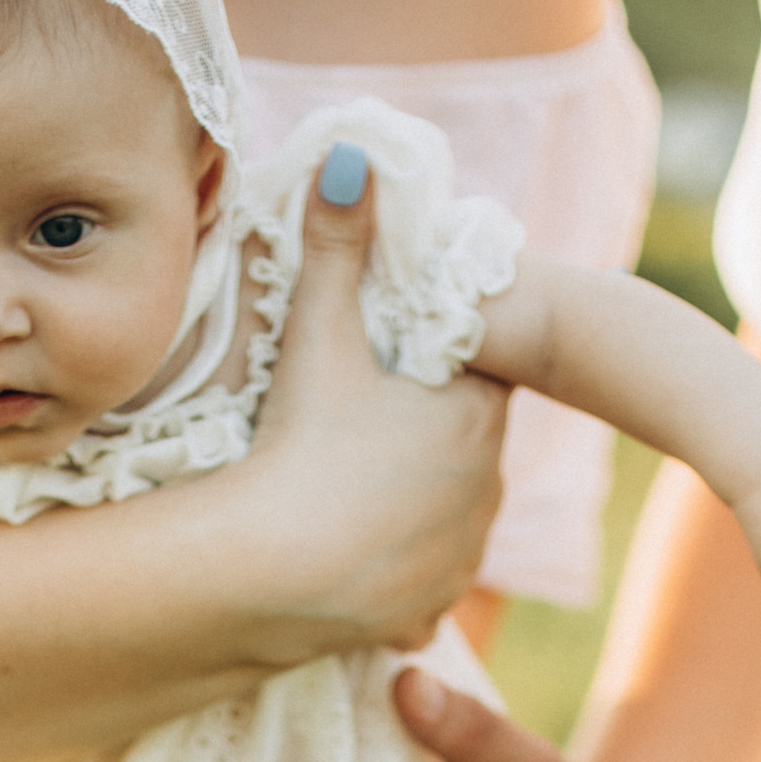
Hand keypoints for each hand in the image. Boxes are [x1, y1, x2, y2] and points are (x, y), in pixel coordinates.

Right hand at [245, 154, 510, 654]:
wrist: (272, 573)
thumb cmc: (301, 445)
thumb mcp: (319, 335)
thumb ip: (336, 245)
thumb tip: (351, 152)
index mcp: (477, 415)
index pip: (484, 371)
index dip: (441, 364)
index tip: (391, 366)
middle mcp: (488, 487)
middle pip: (467, 444)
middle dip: (427, 435)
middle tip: (360, 428)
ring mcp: (462, 555)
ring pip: (449, 514)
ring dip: (414, 504)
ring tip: (351, 493)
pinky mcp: (428, 609)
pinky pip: (422, 581)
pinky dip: (394, 570)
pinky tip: (353, 558)